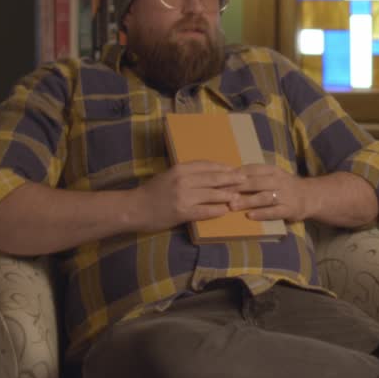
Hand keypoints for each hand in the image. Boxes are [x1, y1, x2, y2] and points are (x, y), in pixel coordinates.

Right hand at [128, 161, 245, 231]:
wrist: (134, 208)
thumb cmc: (152, 192)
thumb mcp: (169, 175)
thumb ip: (188, 173)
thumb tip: (211, 173)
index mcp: (180, 169)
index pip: (207, 165)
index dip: (223, 167)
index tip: (235, 169)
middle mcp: (183, 180)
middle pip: (214, 178)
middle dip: (231, 179)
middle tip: (245, 180)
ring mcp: (183, 197)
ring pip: (212, 194)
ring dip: (228, 195)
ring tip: (239, 196)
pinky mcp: (182, 212)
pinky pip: (205, 211)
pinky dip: (217, 210)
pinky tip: (225, 211)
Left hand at [229, 164, 311, 222]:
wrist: (310, 196)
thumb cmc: (284, 186)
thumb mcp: (272, 176)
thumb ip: (254, 176)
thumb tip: (227, 177)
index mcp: (272, 170)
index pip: (252, 169)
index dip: (235, 174)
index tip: (219, 180)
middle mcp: (279, 181)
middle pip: (256, 182)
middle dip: (237, 188)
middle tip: (221, 193)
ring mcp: (285, 195)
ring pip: (264, 197)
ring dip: (247, 201)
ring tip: (232, 206)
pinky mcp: (289, 209)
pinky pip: (274, 212)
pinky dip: (262, 213)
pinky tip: (250, 216)